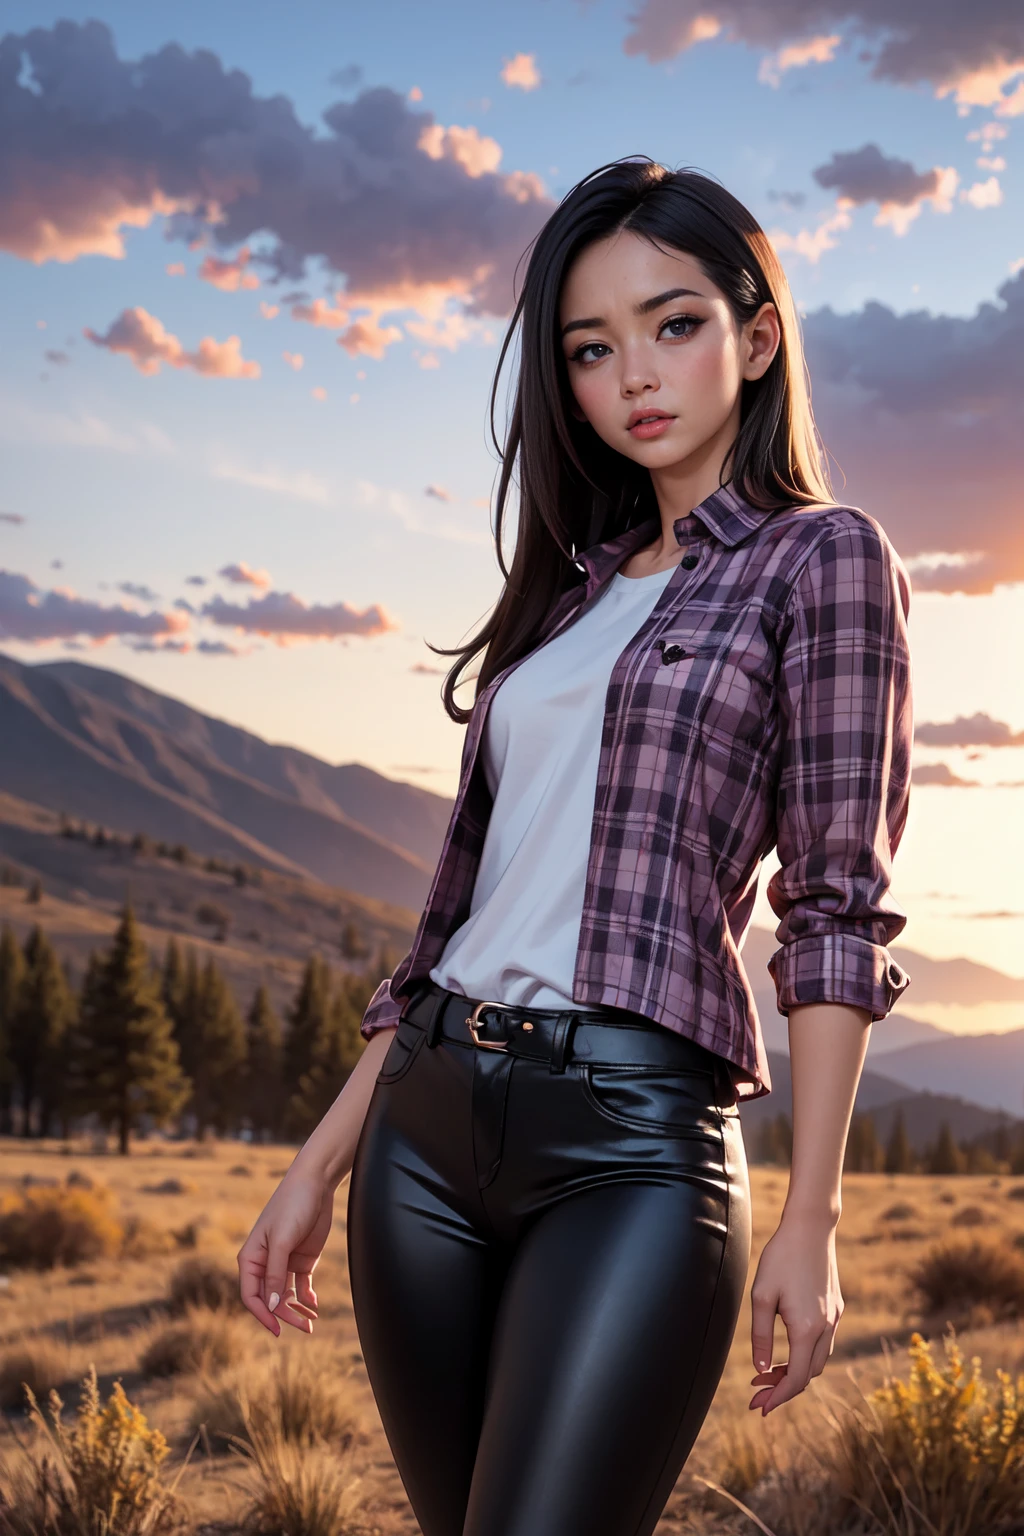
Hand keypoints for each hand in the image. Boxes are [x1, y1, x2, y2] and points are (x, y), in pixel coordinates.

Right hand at [237, 1170, 334, 1335]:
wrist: (316, 1183)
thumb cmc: (292, 1205)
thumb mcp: (282, 1240)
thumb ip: (275, 1273)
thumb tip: (272, 1306)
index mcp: (251, 1257)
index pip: (251, 1295)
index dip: (262, 1315)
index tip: (277, 1330)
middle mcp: (265, 1263)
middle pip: (270, 1299)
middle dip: (285, 1316)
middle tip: (306, 1328)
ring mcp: (284, 1262)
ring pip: (285, 1296)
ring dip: (296, 1311)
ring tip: (312, 1323)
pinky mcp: (301, 1260)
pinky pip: (300, 1286)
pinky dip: (306, 1298)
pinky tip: (314, 1306)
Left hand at [748, 1210, 843, 1414]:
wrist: (811, 1227)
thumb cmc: (781, 1257)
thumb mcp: (761, 1295)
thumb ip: (760, 1335)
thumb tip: (761, 1368)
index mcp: (807, 1328)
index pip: (798, 1379)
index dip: (779, 1397)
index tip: (760, 1407)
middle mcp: (826, 1327)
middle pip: (810, 1375)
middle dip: (785, 1389)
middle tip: (758, 1393)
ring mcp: (835, 1317)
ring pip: (819, 1360)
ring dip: (797, 1372)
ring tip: (769, 1373)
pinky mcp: (836, 1306)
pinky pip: (824, 1342)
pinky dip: (807, 1354)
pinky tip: (788, 1349)